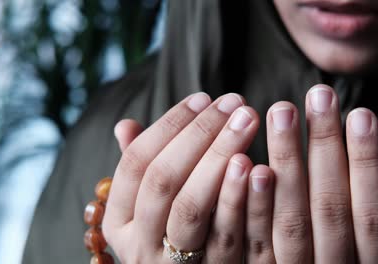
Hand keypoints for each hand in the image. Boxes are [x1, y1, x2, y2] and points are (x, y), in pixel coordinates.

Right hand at [104, 93, 261, 262]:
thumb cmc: (170, 233)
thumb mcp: (147, 206)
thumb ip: (141, 169)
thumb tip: (124, 125)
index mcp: (118, 219)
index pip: (136, 161)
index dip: (169, 125)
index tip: (203, 97)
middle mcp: (136, 243)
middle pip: (163, 178)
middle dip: (199, 134)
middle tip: (235, 103)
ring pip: (190, 206)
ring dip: (219, 156)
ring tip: (248, 121)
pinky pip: (223, 236)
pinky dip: (238, 197)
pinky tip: (259, 165)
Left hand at [246, 84, 377, 262]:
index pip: (373, 213)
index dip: (368, 163)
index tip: (360, 114)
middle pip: (329, 209)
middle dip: (322, 149)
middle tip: (315, 96)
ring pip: (287, 221)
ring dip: (284, 165)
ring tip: (278, 114)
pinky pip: (245, 245)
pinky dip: (245, 206)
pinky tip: (243, 164)